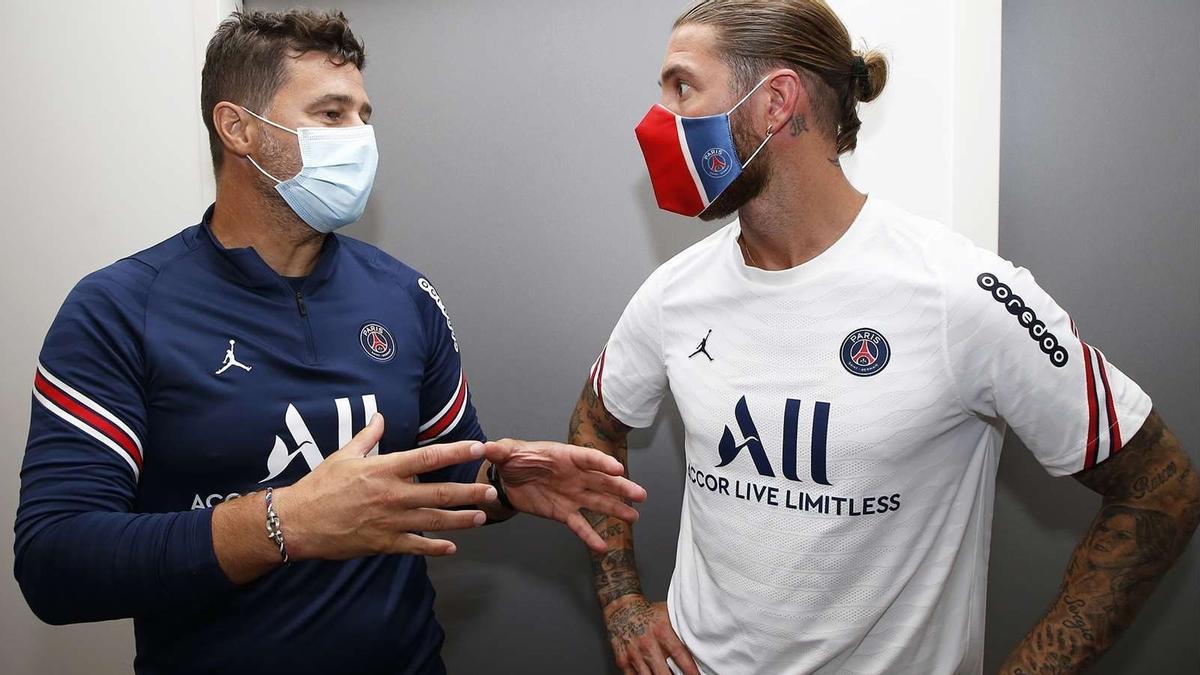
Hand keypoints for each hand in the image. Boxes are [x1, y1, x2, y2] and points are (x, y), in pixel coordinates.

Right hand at [274, 414, 497, 558]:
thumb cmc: (320, 486)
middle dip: (469, 493)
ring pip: (433, 520)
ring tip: (481, 517)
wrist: (297, 521)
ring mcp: (389, 521)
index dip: (456, 452)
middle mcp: (392, 494)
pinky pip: (415, 546)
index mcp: (384, 469)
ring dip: (460, 519)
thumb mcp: (343, 455)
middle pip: (439, 492)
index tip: (478, 447)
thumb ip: (368, 437)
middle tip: (491, 492)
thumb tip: (381, 417)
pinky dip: (435, 547)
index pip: (428, 457)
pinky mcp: (383, 543)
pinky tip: (451, 547)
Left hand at [482, 439, 647, 551]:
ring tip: (634, 517)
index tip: (618, 470)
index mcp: (565, 457)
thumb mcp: (506, 452)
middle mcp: (574, 476)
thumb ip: (499, 450)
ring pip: (597, 503)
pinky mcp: (563, 512)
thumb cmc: (514, 459)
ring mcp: (571, 495)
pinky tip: (602, 547)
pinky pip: (579, 525)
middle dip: (620, 488)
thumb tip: (485, 446)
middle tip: (640, 495)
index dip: (602, 463)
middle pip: (601, 482)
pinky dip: (589, 535)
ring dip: (616, 510)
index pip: (587, 458)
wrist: (508, 479)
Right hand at [603, 595, 698, 674]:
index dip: (690, 670)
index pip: (680, 655)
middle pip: (663, 673)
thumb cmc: (648, 614)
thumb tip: (699, 643)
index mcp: (661, 630)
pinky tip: (652, 674)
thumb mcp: (667, 616)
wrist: (621, 608)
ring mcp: (634, 654)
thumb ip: (680, 630)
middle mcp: (647, 643)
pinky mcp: (623, 661)